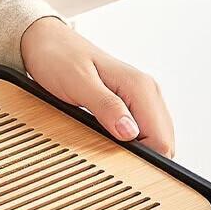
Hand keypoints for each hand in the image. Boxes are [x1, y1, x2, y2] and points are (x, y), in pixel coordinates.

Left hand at [20, 17, 173, 156]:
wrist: (47, 43)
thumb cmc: (58, 59)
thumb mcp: (78, 84)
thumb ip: (105, 107)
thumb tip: (130, 133)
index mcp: (139, 87)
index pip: (161, 138)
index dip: (146, 159)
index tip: (121, 166)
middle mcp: (146, 91)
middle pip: (164, 141)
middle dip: (143, 159)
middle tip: (109, 163)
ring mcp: (140, 97)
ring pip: (155, 138)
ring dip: (137, 152)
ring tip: (107, 153)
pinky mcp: (129, 103)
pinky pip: (142, 131)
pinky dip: (130, 143)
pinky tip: (109, 144)